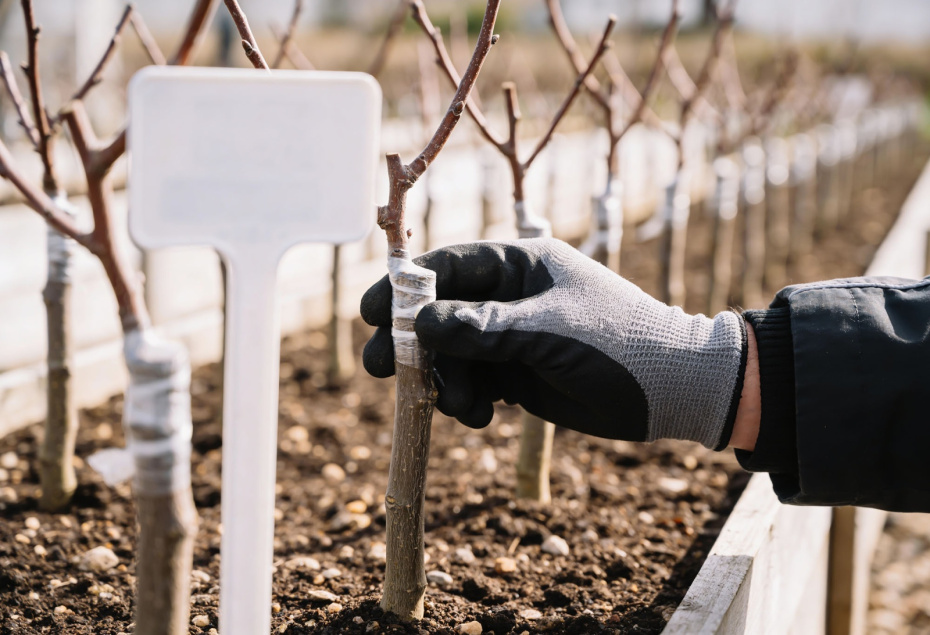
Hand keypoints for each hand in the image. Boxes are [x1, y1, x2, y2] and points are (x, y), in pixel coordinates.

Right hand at [361, 238, 746, 448]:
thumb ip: (483, 329)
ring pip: (451, 354)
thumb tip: (418, 324)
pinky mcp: (517, 373)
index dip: (405, 288)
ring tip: (463, 408)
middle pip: (440, 313)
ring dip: (444, 382)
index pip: (449, 266)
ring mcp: (511, 336)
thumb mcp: (549, 332)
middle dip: (410, 343)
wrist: (673, 389)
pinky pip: (472, 382)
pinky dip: (466, 400)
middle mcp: (510, 296)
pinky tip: (482, 416)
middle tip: (380, 370)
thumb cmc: (619, 344)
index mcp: (521, 264)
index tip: (370, 313)